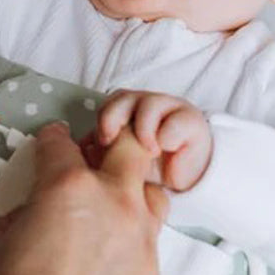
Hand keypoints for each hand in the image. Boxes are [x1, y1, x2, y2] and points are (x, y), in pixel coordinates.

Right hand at [0, 124, 167, 274]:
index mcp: (70, 189)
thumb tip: (35, 217)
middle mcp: (115, 207)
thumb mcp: (6, 247)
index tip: (54, 144)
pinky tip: (109, 270)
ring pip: (154, 197)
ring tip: (112, 212)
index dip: (52, 142)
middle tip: (96, 159)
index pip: (62, 144)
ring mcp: (142, 244)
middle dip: (113, 146)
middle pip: (132, 149)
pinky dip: (132, 249)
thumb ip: (29, 218)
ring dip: (134, 195)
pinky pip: (150, 250)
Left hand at [95, 89, 212, 191]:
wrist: (184, 176)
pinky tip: (167, 150)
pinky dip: (167, 138)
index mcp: (126, 111)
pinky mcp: (190, 121)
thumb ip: (103, 152)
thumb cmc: (151, 165)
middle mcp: (145, 105)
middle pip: (122, 98)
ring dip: (143, 129)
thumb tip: (83, 150)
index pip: (108, 104)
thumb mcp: (121, 160)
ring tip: (149, 150)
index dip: (101, 121)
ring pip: (149, 105)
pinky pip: (176, 122)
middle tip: (111, 140)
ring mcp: (169, 109)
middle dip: (112, 118)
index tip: (99, 142)